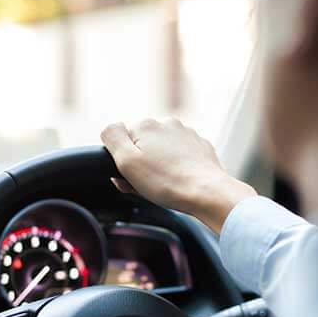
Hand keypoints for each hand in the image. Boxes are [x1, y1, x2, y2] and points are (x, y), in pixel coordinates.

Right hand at [101, 118, 256, 232]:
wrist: (207, 193)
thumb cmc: (166, 182)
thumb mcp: (127, 161)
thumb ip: (112, 137)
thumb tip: (110, 127)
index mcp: (146, 125)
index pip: (121, 142)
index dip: (123, 162)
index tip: (131, 177)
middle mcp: (167, 124)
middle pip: (143, 146)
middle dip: (141, 166)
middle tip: (147, 186)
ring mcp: (186, 135)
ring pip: (162, 152)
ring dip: (159, 168)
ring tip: (165, 186)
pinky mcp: (200, 147)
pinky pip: (180, 158)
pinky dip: (177, 169)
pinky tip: (179, 183)